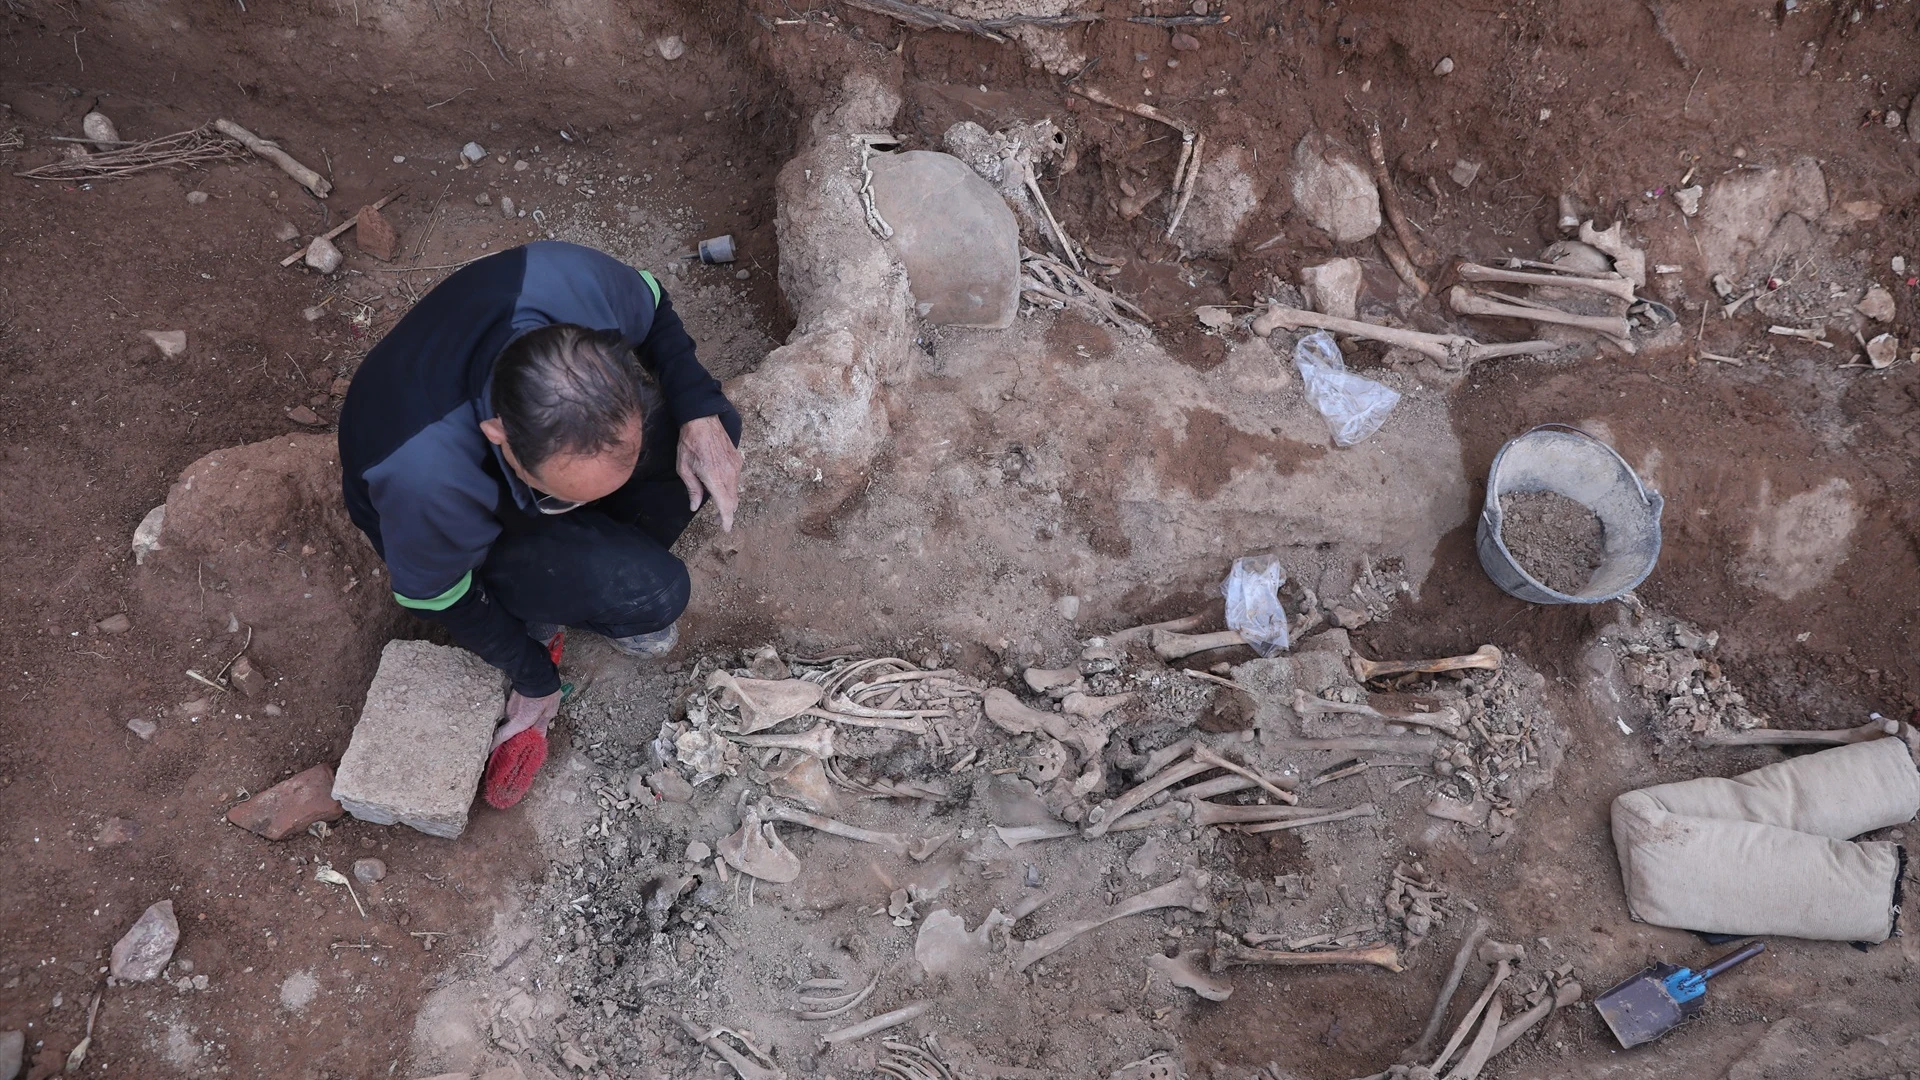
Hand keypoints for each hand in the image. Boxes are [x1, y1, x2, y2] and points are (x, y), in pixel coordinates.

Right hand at [492, 689, 561, 751]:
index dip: (492, 747)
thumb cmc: (545, 694)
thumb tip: (539, 736)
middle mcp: (510, 715)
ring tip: (524, 727)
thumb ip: (542, 725)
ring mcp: (508, 706)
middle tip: (514, 742)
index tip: (488, 754)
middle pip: (505, 730)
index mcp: (519, 722)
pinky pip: (511, 712)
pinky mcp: (510, 699)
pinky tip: (525, 714)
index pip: (500, 737)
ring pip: (509, 720)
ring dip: (514, 725)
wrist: (537, 673)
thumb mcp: (549, 712)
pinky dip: (516, 716)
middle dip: (509, 737)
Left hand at [676, 415, 743, 531]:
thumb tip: (695, 506)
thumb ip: (692, 489)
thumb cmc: (689, 444)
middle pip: (733, 501)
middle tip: (716, 519)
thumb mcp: (684, 469)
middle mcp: (729, 474)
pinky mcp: (737, 460)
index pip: (726, 506)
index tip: (725, 528)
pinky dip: (730, 487)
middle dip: (726, 513)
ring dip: (728, 500)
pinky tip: (719, 484)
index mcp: (714, 478)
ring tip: (716, 501)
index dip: (726, 520)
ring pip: (735, 491)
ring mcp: (735, 466)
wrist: (702, 420)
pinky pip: (736, 479)